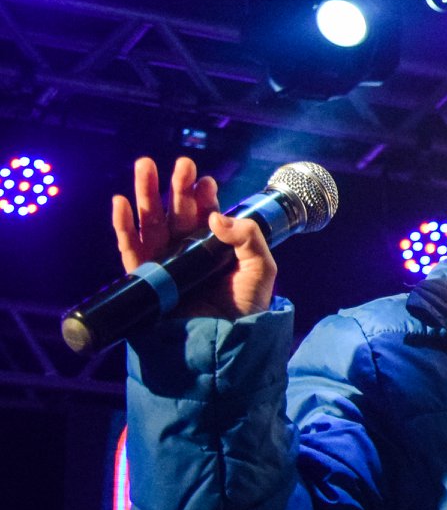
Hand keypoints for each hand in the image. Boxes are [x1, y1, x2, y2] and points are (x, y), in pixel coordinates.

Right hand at [111, 156, 275, 319]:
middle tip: (181, 164)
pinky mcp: (145, 279)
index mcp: (214, 246)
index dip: (203, 195)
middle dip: (176, 186)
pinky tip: (122, 202)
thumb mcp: (261, 269)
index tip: (206, 181)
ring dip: (146, 193)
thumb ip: (249, 239)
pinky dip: (124, 225)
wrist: (225, 345)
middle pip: (177, 211)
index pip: (206, 213)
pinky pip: (129, 247)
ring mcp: (164, 263)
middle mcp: (187, 251)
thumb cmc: (245, 309)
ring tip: (145, 165)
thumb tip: (217, 217)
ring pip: (151, 221)